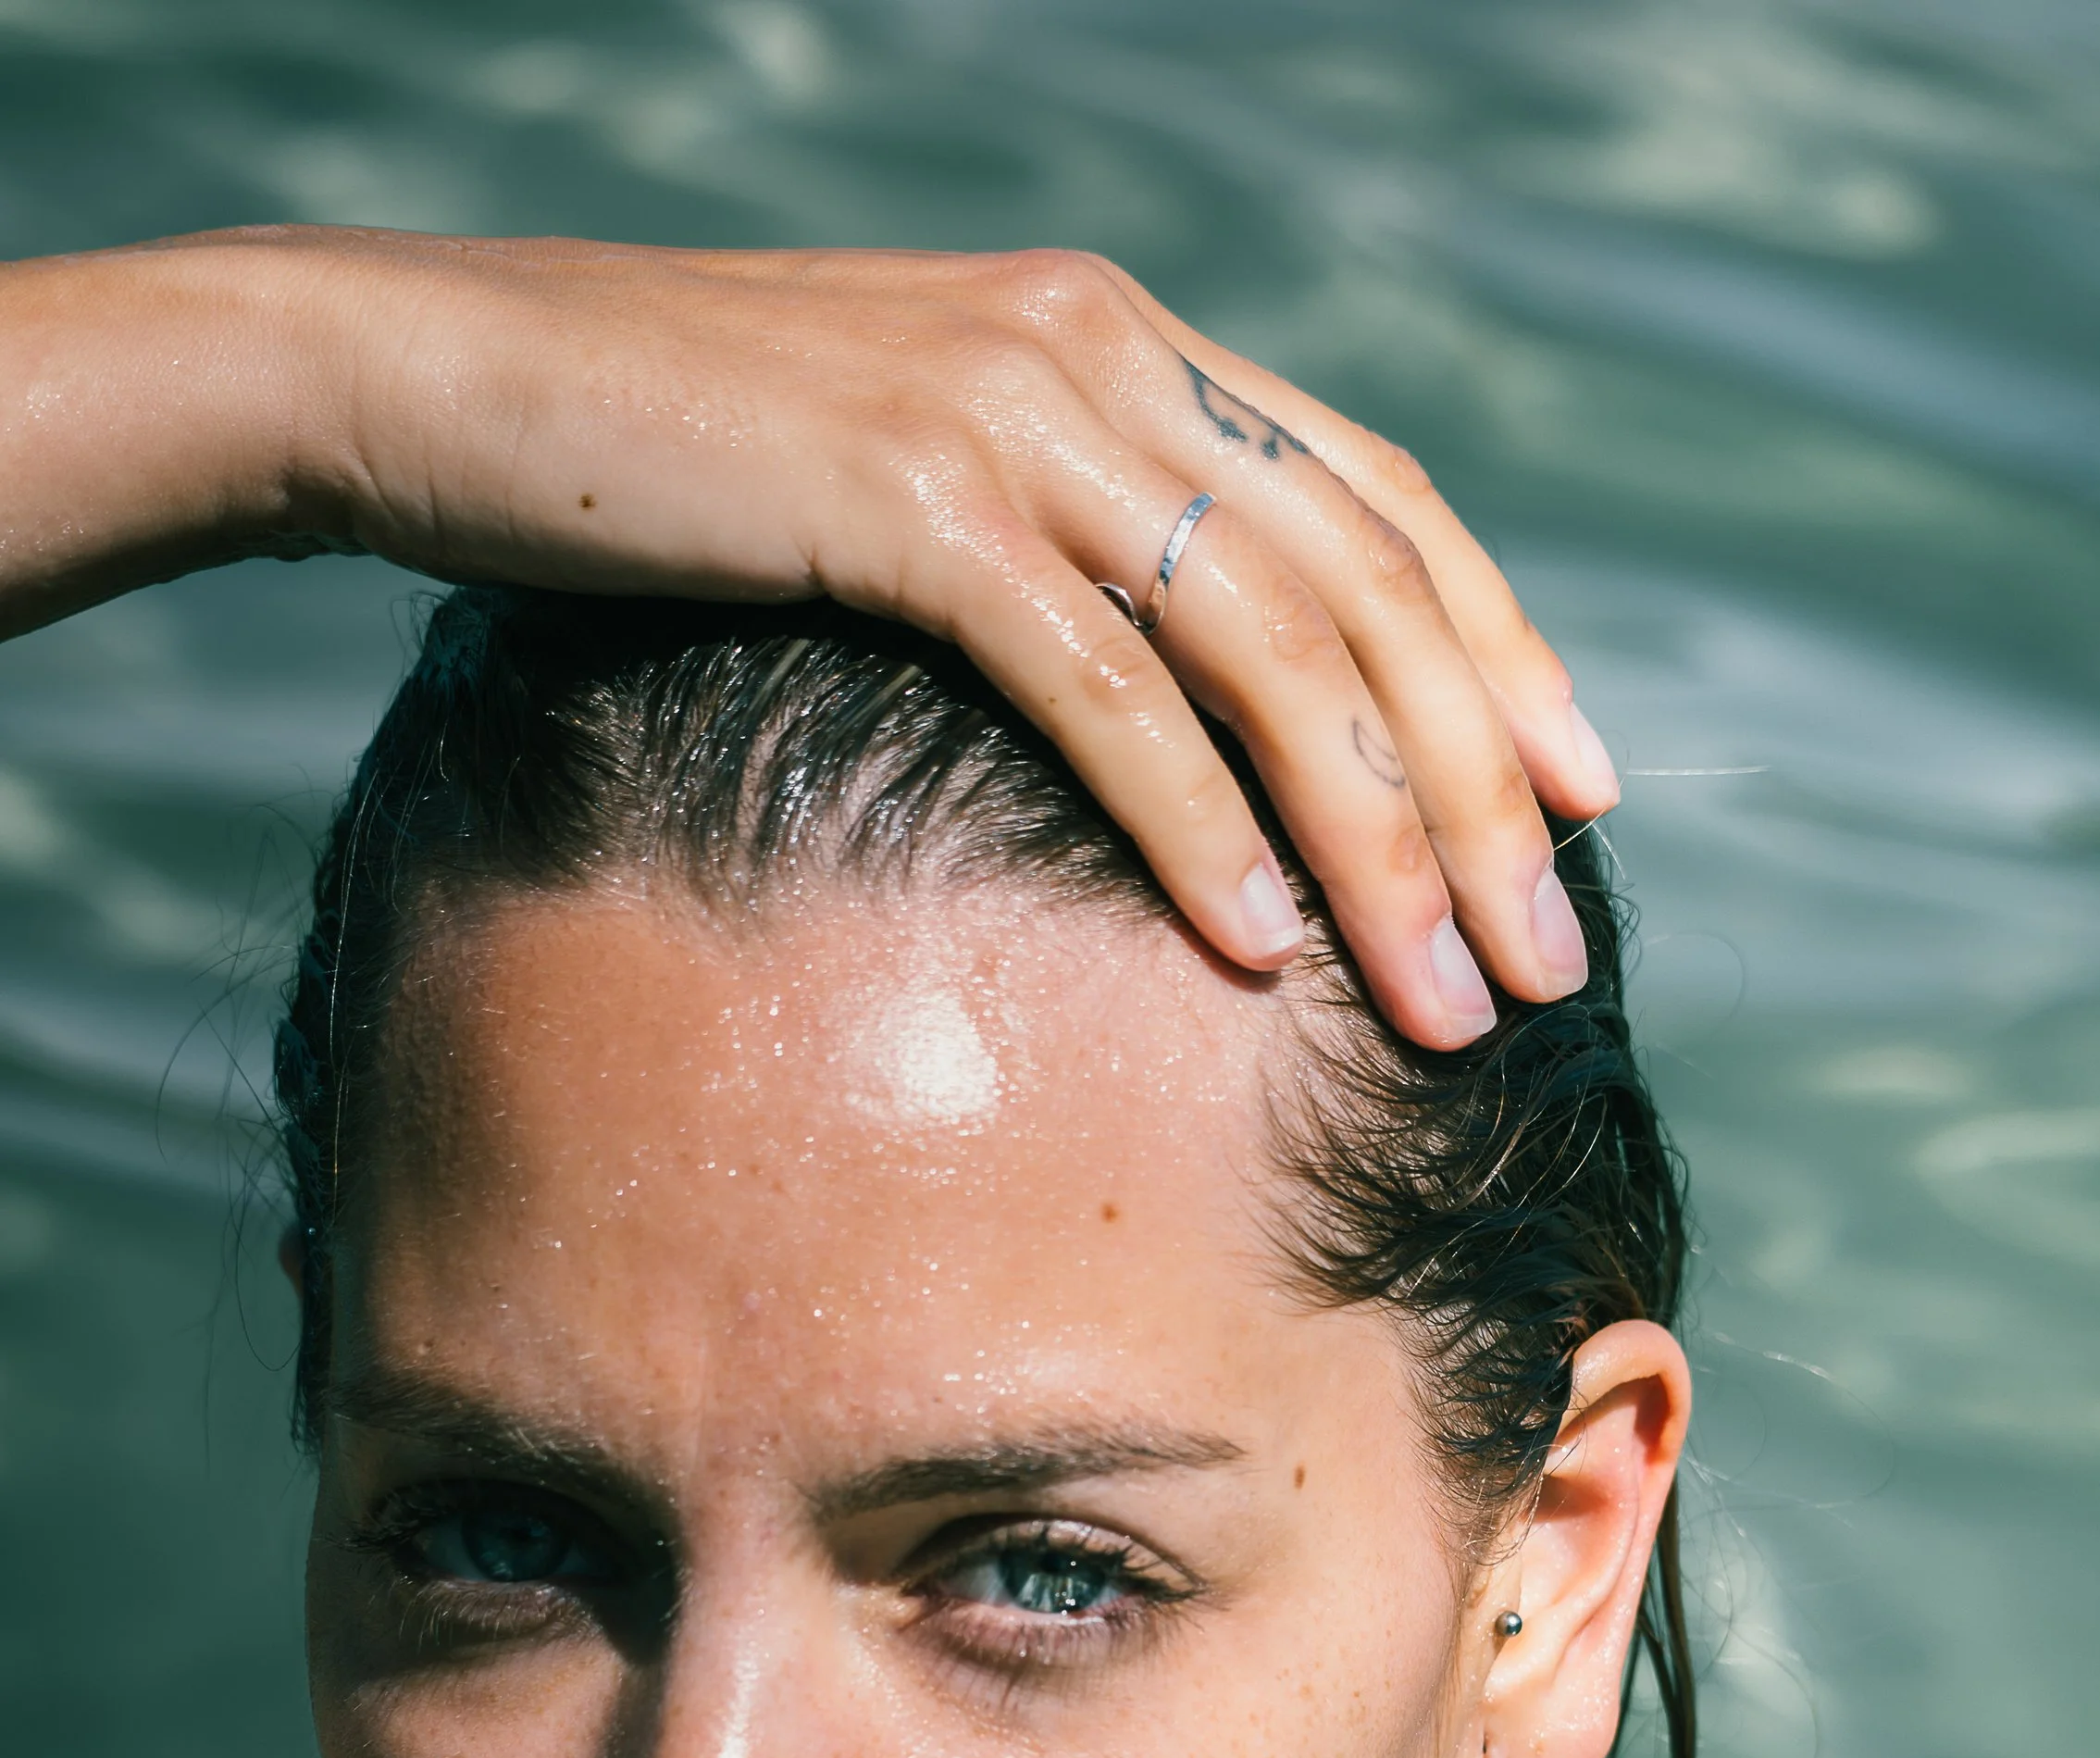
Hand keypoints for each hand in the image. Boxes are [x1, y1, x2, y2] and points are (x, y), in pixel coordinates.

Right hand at [0, 231, 1618, 1045]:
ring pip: (1271, 650)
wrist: (441, 380)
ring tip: (1448, 999)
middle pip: (1367, 592)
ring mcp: (1007, 414)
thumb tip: (1174, 704)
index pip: (1379, 502)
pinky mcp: (908, 503)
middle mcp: (1096, 353)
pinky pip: (1105, 689)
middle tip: (1556, 957)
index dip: (1501, 654)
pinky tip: (1260, 949)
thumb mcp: (907, 482)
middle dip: (1481, 794)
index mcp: (1120, 340)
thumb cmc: (668, 469)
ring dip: (1377, 844)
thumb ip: (1055, 543)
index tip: (1584, 802)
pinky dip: (1197, 826)